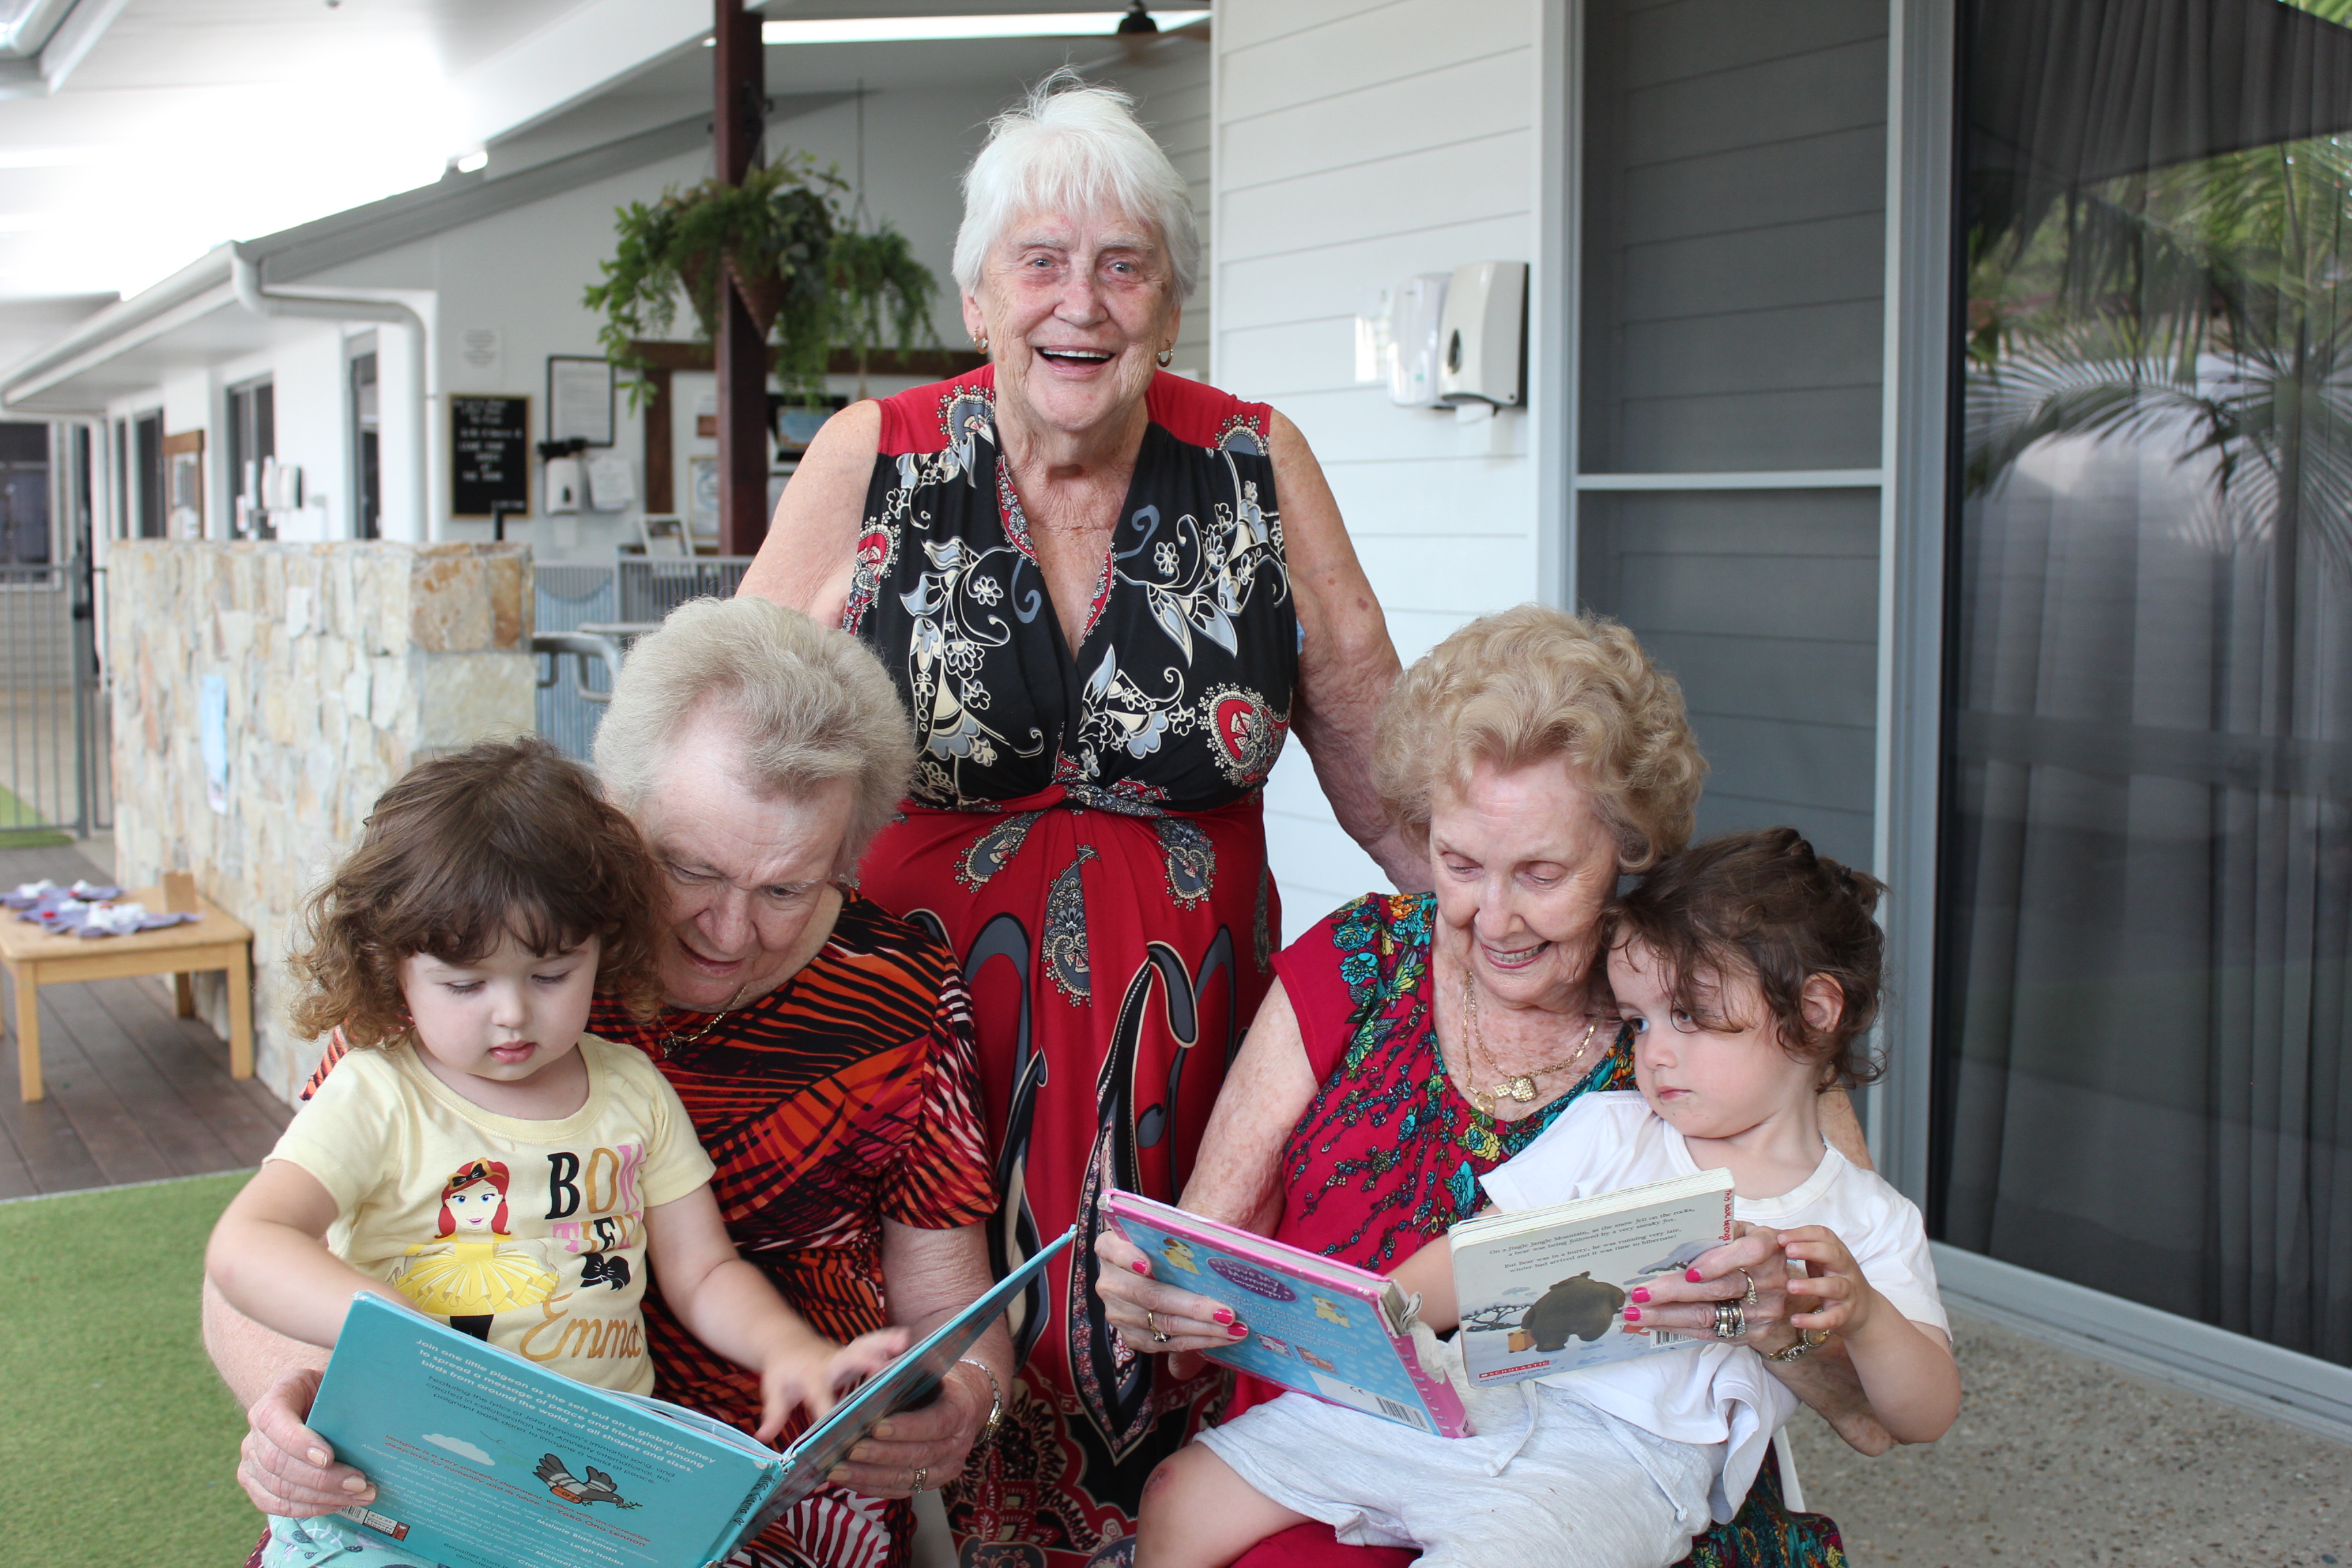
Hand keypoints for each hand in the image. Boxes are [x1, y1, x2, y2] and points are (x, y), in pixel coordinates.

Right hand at [237, 1367, 376, 1516]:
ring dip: (322, 1498)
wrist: (301, 1405)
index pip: (276, 1423)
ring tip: (359, 1496)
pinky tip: (337, 1504)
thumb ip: (344, 1396)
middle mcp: (254, 1434)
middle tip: (359, 1483)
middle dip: (322, 1479)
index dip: (300, 1444)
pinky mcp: (254, 1484)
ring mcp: (251, 1462)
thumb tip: (378, 1412)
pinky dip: (309, 1508)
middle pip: (279, 1463)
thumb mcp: (332, 1384)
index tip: (329, 1458)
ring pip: (279, 1488)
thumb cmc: (323, 1395)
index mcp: (272, 1403)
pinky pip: (275, 1504)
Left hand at [755, 1327, 909, 1444]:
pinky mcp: (859, 1352)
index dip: (827, 1407)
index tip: (835, 1420)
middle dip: (865, 1361)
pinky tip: (910, 1341)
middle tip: (883, 1366)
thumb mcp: (775, 1391)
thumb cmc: (784, 1373)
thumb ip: (774, 1413)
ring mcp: (847, 1354)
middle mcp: (832, 1361)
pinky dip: (892, 1341)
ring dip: (885, 1342)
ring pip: (867, 1345)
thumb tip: (763, 1436)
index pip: (820, 1393)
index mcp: (812, 1374)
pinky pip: (877, 1344)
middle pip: (849, 1357)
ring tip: (905, 1339)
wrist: (789, 1345)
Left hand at [826, 1359, 989, 1498]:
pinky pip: (899, 1490)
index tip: (877, 1427)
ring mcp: (946, 1468)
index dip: (907, 1427)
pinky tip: (848, 1478)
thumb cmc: (938, 1380)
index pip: (936, 1423)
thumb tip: (877, 1363)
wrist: (963, 1403)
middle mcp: (957, 1445)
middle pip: (919, 1455)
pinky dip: (871, 1486)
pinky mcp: (930, 1483)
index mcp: (960, 1411)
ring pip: (906, 1478)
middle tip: (851, 1449)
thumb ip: (905, 1364)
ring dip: (870, 1475)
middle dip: (881, 1454)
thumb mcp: (927, 1365)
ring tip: (840, 1469)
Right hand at [1094, 1229, 1247, 1361]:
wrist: (1149, 1272)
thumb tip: (1218, 1241)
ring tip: (1234, 1328)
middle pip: (1149, 1296)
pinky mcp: (1130, 1336)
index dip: (1128, 1257)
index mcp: (1110, 1248)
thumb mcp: (1165, 1234)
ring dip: (1202, 1329)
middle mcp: (1109, 1283)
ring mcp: (1117, 1313)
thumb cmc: (1164, 1247)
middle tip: (1226, 1313)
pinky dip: (1196, 1341)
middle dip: (1192, 1306)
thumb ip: (1179, 1236)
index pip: (1112, 1250)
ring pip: (1162, 1324)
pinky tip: (1221, 1338)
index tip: (1147, 1265)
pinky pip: (1164, 1344)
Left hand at [1617, 1222, 1790, 1349]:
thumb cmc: (1754, 1254)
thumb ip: (1720, 1232)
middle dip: (1674, 1292)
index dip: (1718, 1262)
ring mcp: (1763, 1311)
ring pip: (1708, 1315)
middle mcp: (1770, 1281)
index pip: (1748, 1253)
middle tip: (1640, 1293)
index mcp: (1769, 1247)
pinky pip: (1709, 1332)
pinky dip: (1676, 1327)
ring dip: (1667, 1315)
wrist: (1790, 1295)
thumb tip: (1674, 1233)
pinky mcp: (1752, 1333)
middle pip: (1718, 1289)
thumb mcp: (1745, 1234)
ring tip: (1635, 1312)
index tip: (1689, 1270)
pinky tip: (1652, 1322)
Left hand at [1780, 1224, 1880, 1338]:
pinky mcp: (1847, 1315)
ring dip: (1812, 1285)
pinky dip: (1814, 1320)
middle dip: (1811, 1250)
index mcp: (1837, 1252)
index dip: (1803, 1234)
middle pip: (1833, 1255)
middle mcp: (1845, 1270)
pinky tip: (1796, 1320)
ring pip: (1835, 1286)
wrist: (1866, 1311)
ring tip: (1790, 1286)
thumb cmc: (1835, 1280)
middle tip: (1788, 1251)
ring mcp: (1849, 1293)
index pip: (1824, 1235)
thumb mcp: (1823, 1262)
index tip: (1781, 1238)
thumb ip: (1804, 1250)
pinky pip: (1832, 1317)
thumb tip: (1771, 1238)